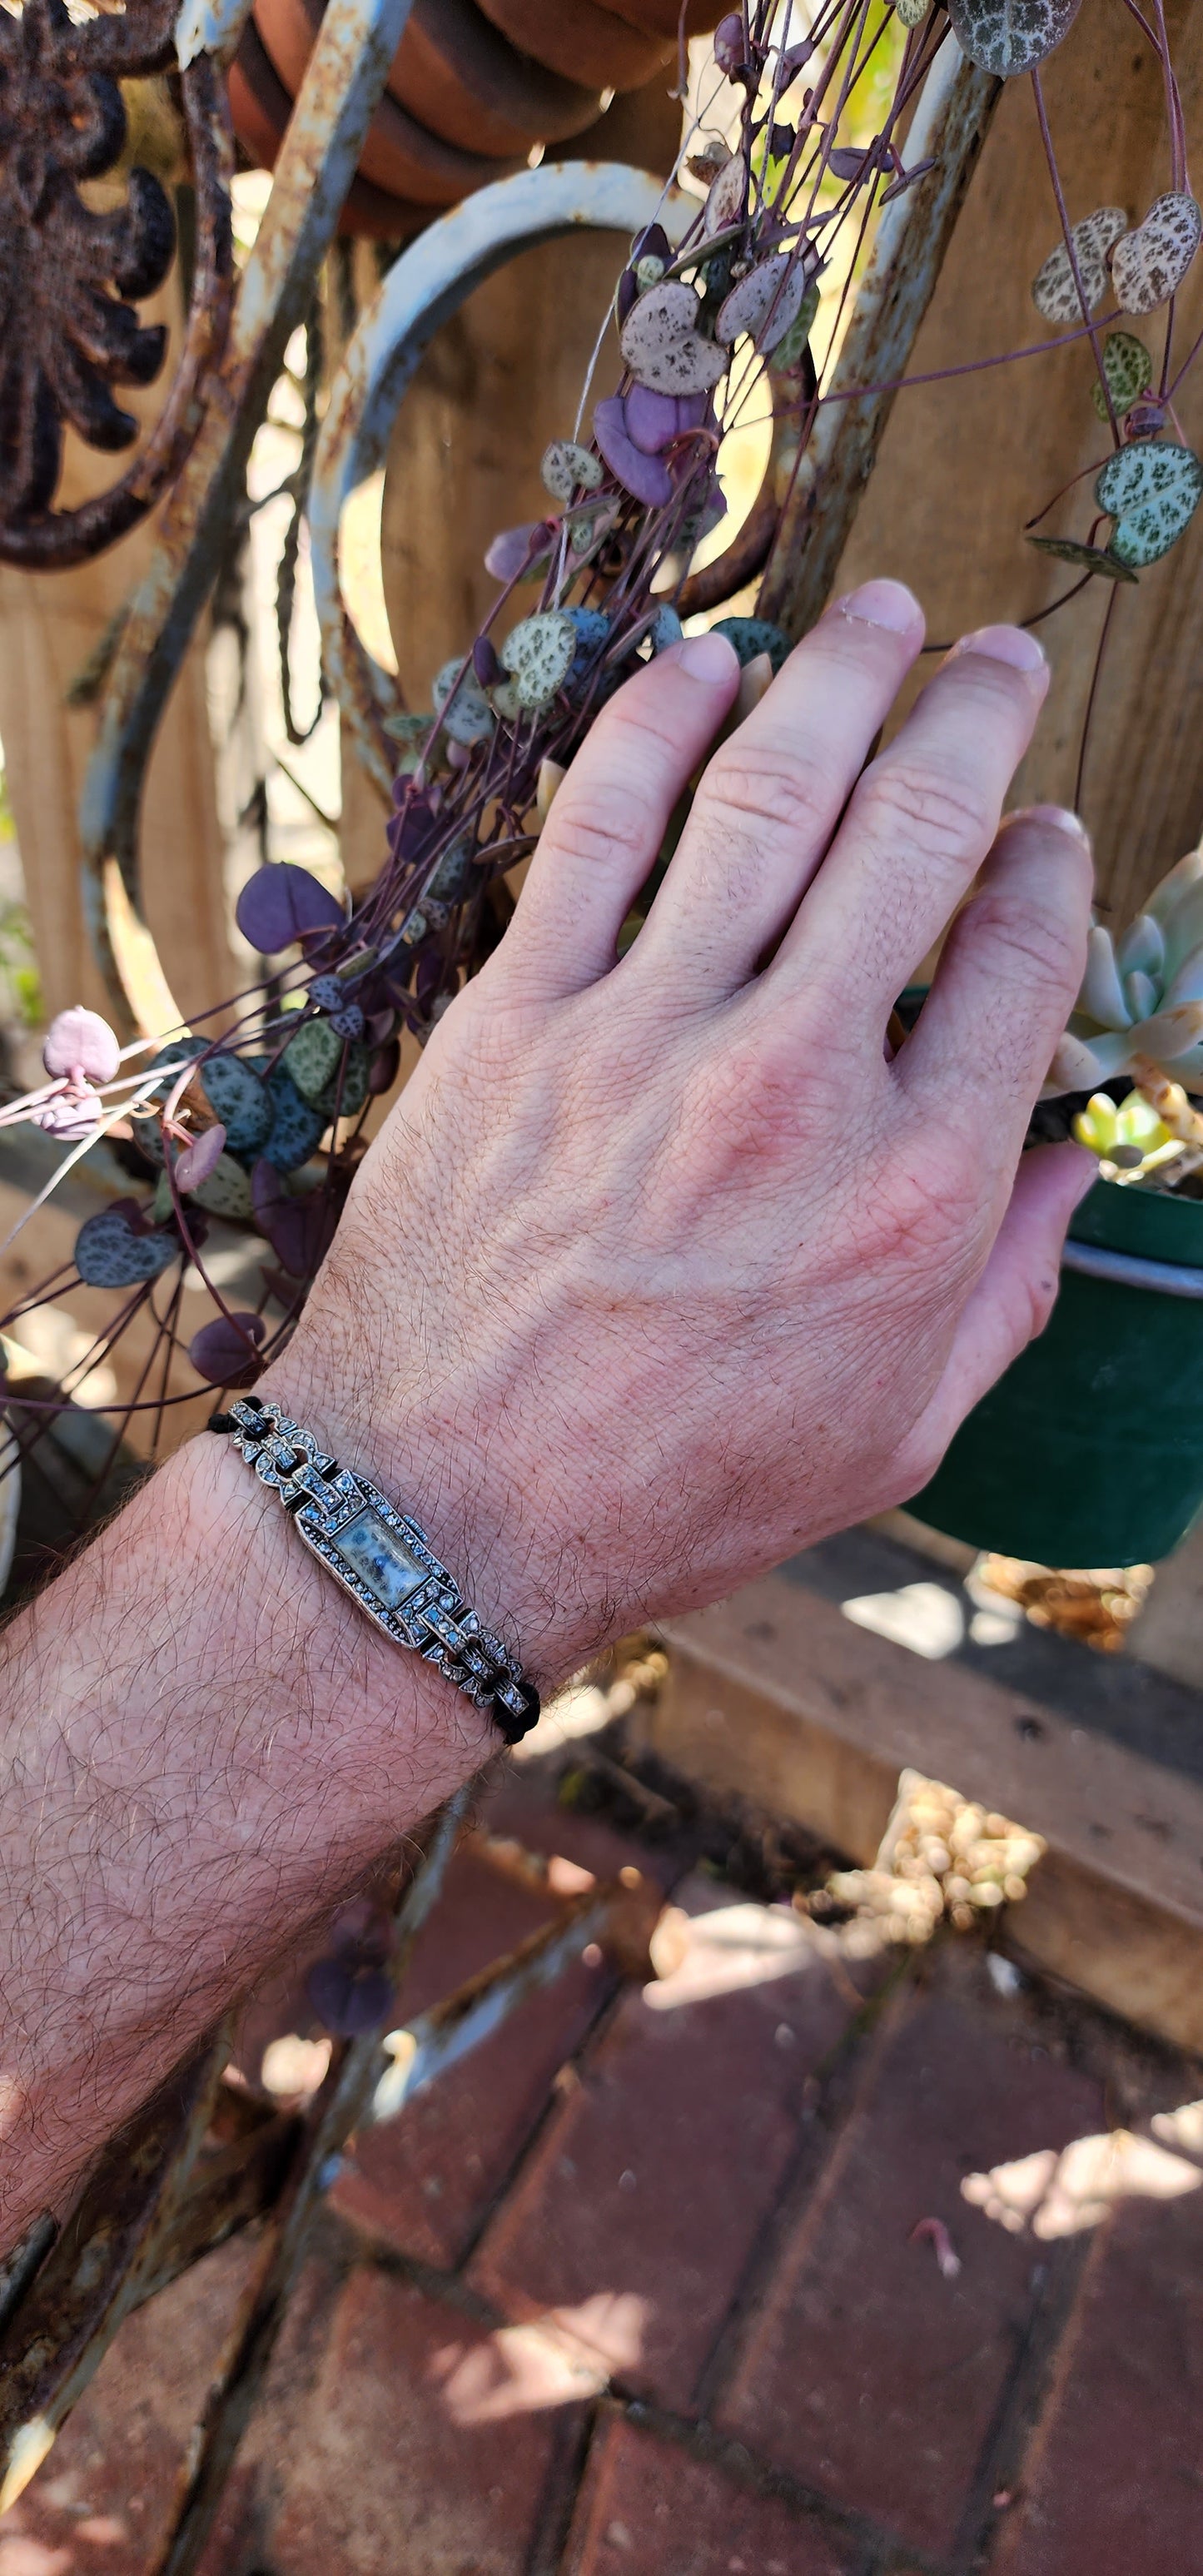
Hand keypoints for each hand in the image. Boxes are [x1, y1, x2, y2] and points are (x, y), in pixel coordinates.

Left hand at [268, 578, 1092, 1685]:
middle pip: (918, 835)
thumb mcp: (896, 1428)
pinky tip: (704, 665)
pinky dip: (656, 723)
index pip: (1020, 959)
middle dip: (976, 719)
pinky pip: (597, 827)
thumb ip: (1005, 1289)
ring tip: (880, 613)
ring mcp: (648, 1036)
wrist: (444, 1513)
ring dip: (841, 676)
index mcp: (914, 1192)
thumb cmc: (678, 1488)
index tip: (1044, 837)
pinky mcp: (518, 1016)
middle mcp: (797, 1088)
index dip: (1050, 867)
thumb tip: (1064, 1165)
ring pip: (770, 795)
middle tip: (997, 664)